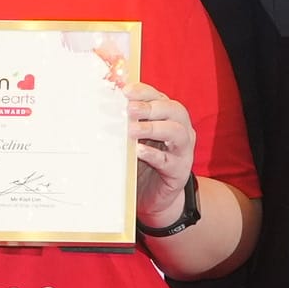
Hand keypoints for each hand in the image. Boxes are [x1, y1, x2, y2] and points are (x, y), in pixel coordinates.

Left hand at [121, 75, 199, 229]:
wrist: (155, 197)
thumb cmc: (142, 162)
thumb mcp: (133, 138)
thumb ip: (125, 118)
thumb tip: (105, 94)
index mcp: (168, 117)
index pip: (159, 96)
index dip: (143, 91)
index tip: (125, 90)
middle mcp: (180, 130)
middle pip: (173, 110)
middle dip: (150, 107)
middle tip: (129, 109)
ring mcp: (182, 151)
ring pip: (176, 133)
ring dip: (153, 129)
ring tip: (133, 130)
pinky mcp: (179, 172)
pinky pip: (169, 161)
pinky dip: (154, 155)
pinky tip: (139, 152)